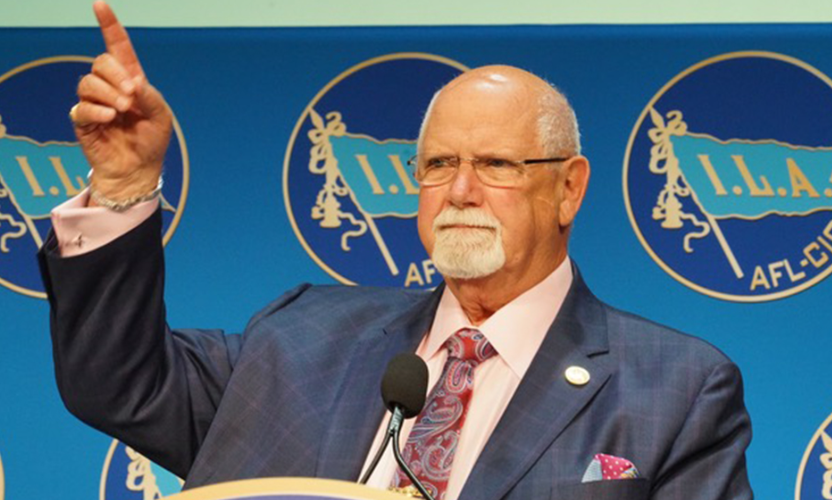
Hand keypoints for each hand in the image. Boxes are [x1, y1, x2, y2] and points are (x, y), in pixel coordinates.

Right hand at [72, 1, 171, 203]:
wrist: (139, 169)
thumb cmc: (151, 141)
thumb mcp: (161, 116)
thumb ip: (150, 96)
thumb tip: (132, 82)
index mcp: (130, 79)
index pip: (117, 47)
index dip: (109, 25)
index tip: (100, 5)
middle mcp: (109, 86)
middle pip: (100, 62)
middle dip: (115, 75)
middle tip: (131, 96)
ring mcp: (94, 102)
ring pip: (88, 82)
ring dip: (108, 93)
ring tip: (123, 111)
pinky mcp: (82, 120)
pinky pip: (81, 107)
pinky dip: (97, 110)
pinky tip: (109, 118)